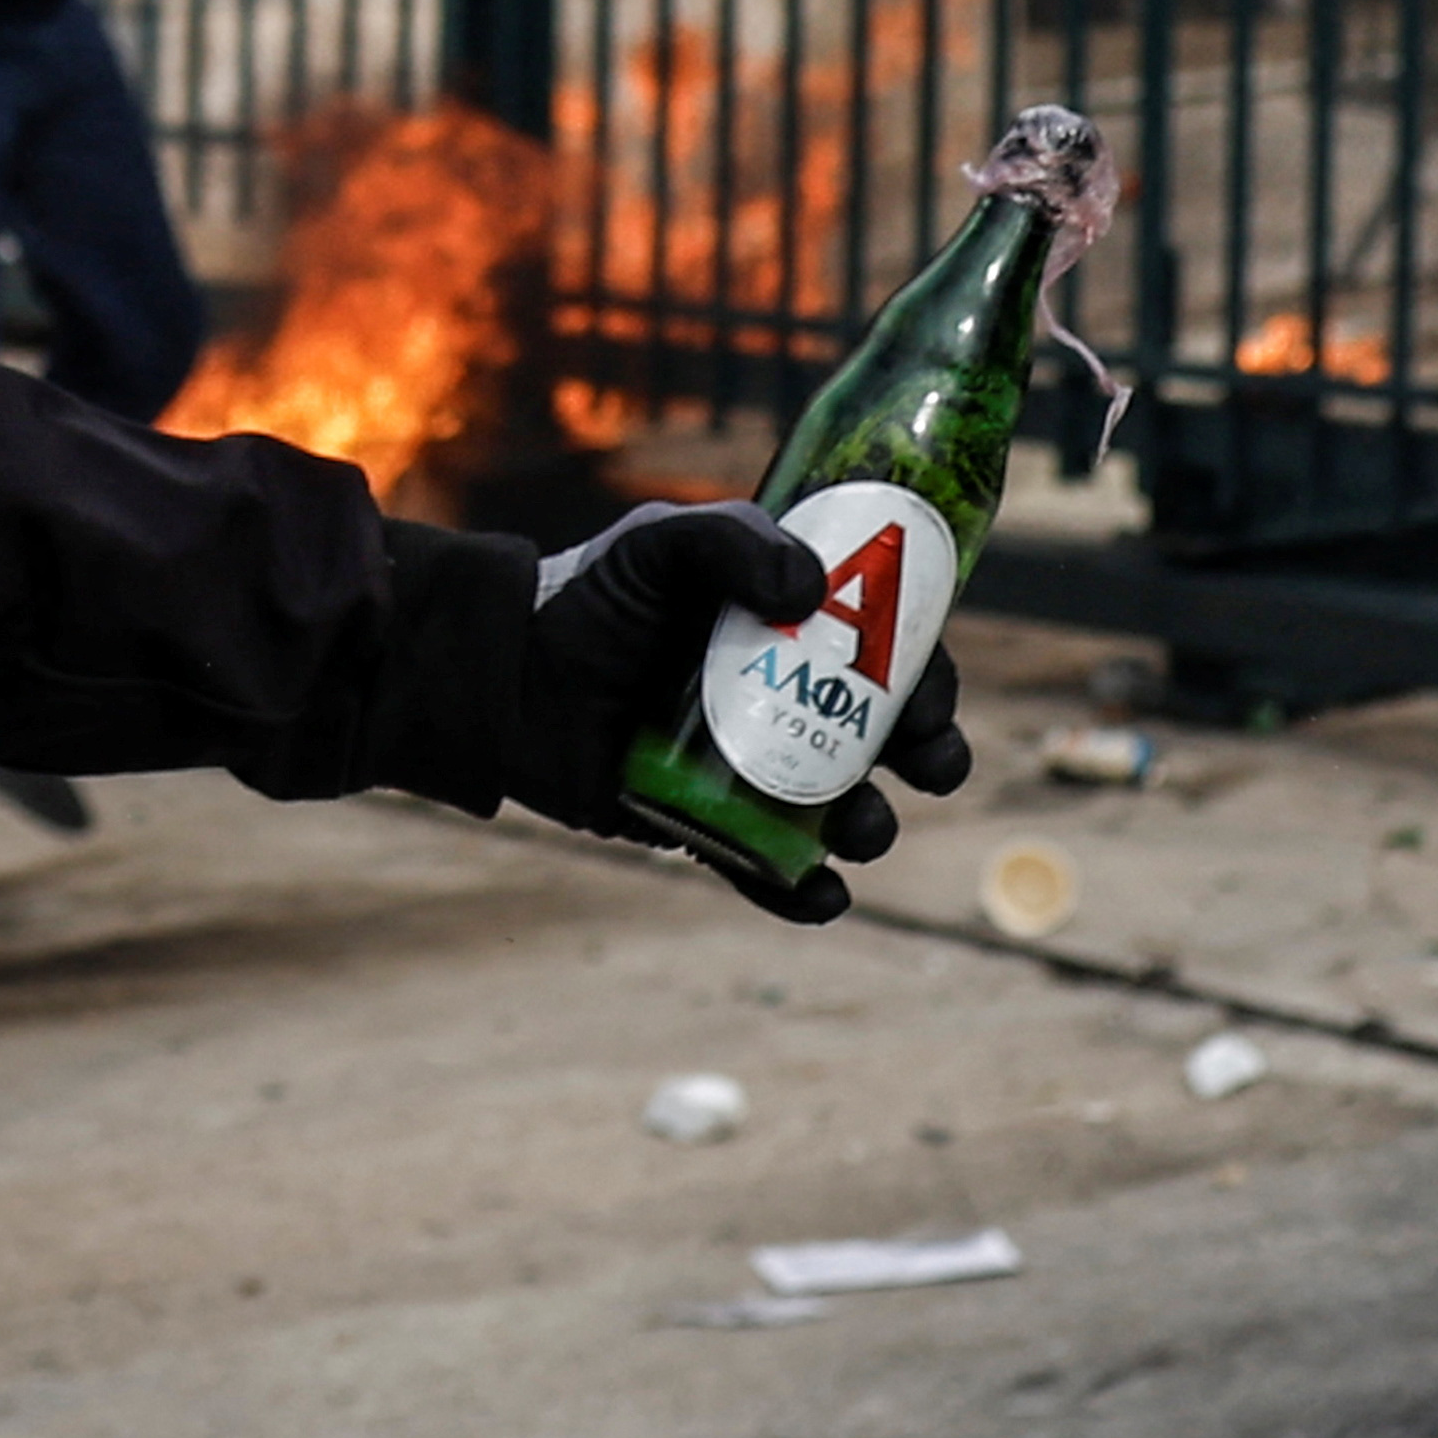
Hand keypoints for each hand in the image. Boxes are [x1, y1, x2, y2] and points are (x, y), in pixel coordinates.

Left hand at [502, 500, 966, 927]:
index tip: (932, 700)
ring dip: (872, 826)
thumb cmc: (588, 601)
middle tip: (927, 765)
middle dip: (929, 756)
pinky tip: (822, 896)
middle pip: (889, 736)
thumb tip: (812, 590)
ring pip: (842, 810)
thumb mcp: (657, 545)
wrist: (504, 676)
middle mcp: (786, 700)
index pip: (892, 653)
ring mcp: (750, 770)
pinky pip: (768, 871)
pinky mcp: (704, 827)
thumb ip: (729, 541)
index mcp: (794, 630)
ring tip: (861, 828)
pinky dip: (803, 894)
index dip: (931, 679)